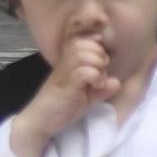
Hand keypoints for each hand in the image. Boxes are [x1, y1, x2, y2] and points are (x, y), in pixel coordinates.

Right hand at [12, 30, 120, 156]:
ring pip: (84, 54)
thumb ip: (102, 88)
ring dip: (97, 66)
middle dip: (99, 55)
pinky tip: (94, 87)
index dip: (94, 37)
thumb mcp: (88, 95)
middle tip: (100, 72)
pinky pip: (84, 71)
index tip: (100, 43)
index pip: (80, 36)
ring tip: (98, 81)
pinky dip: (95, 77)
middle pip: (85, 42)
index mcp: (69, 59)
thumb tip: (116, 82)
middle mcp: (64, 61)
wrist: (41, 121)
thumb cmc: (63, 106)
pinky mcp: (65, 84)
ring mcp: (64, 71)